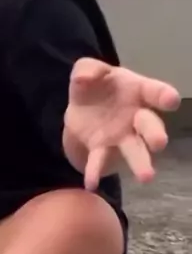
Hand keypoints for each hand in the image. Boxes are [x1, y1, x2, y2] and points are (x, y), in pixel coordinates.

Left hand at [64, 58, 180, 190]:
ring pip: (134, 150)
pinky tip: (91, 184)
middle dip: (155, 134)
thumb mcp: (88, 69)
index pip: (155, 92)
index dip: (164, 95)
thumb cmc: (97, 85)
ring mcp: (122, 136)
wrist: (82, 108)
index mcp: (138, 91)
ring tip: (146, 177)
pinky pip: (100, 161)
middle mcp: (136, 116)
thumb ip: (88, 69)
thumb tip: (84, 78)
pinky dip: (95, 171)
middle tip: (159, 143)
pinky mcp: (102, 149)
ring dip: (140, 163)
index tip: (171, 100)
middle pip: (150, 126)